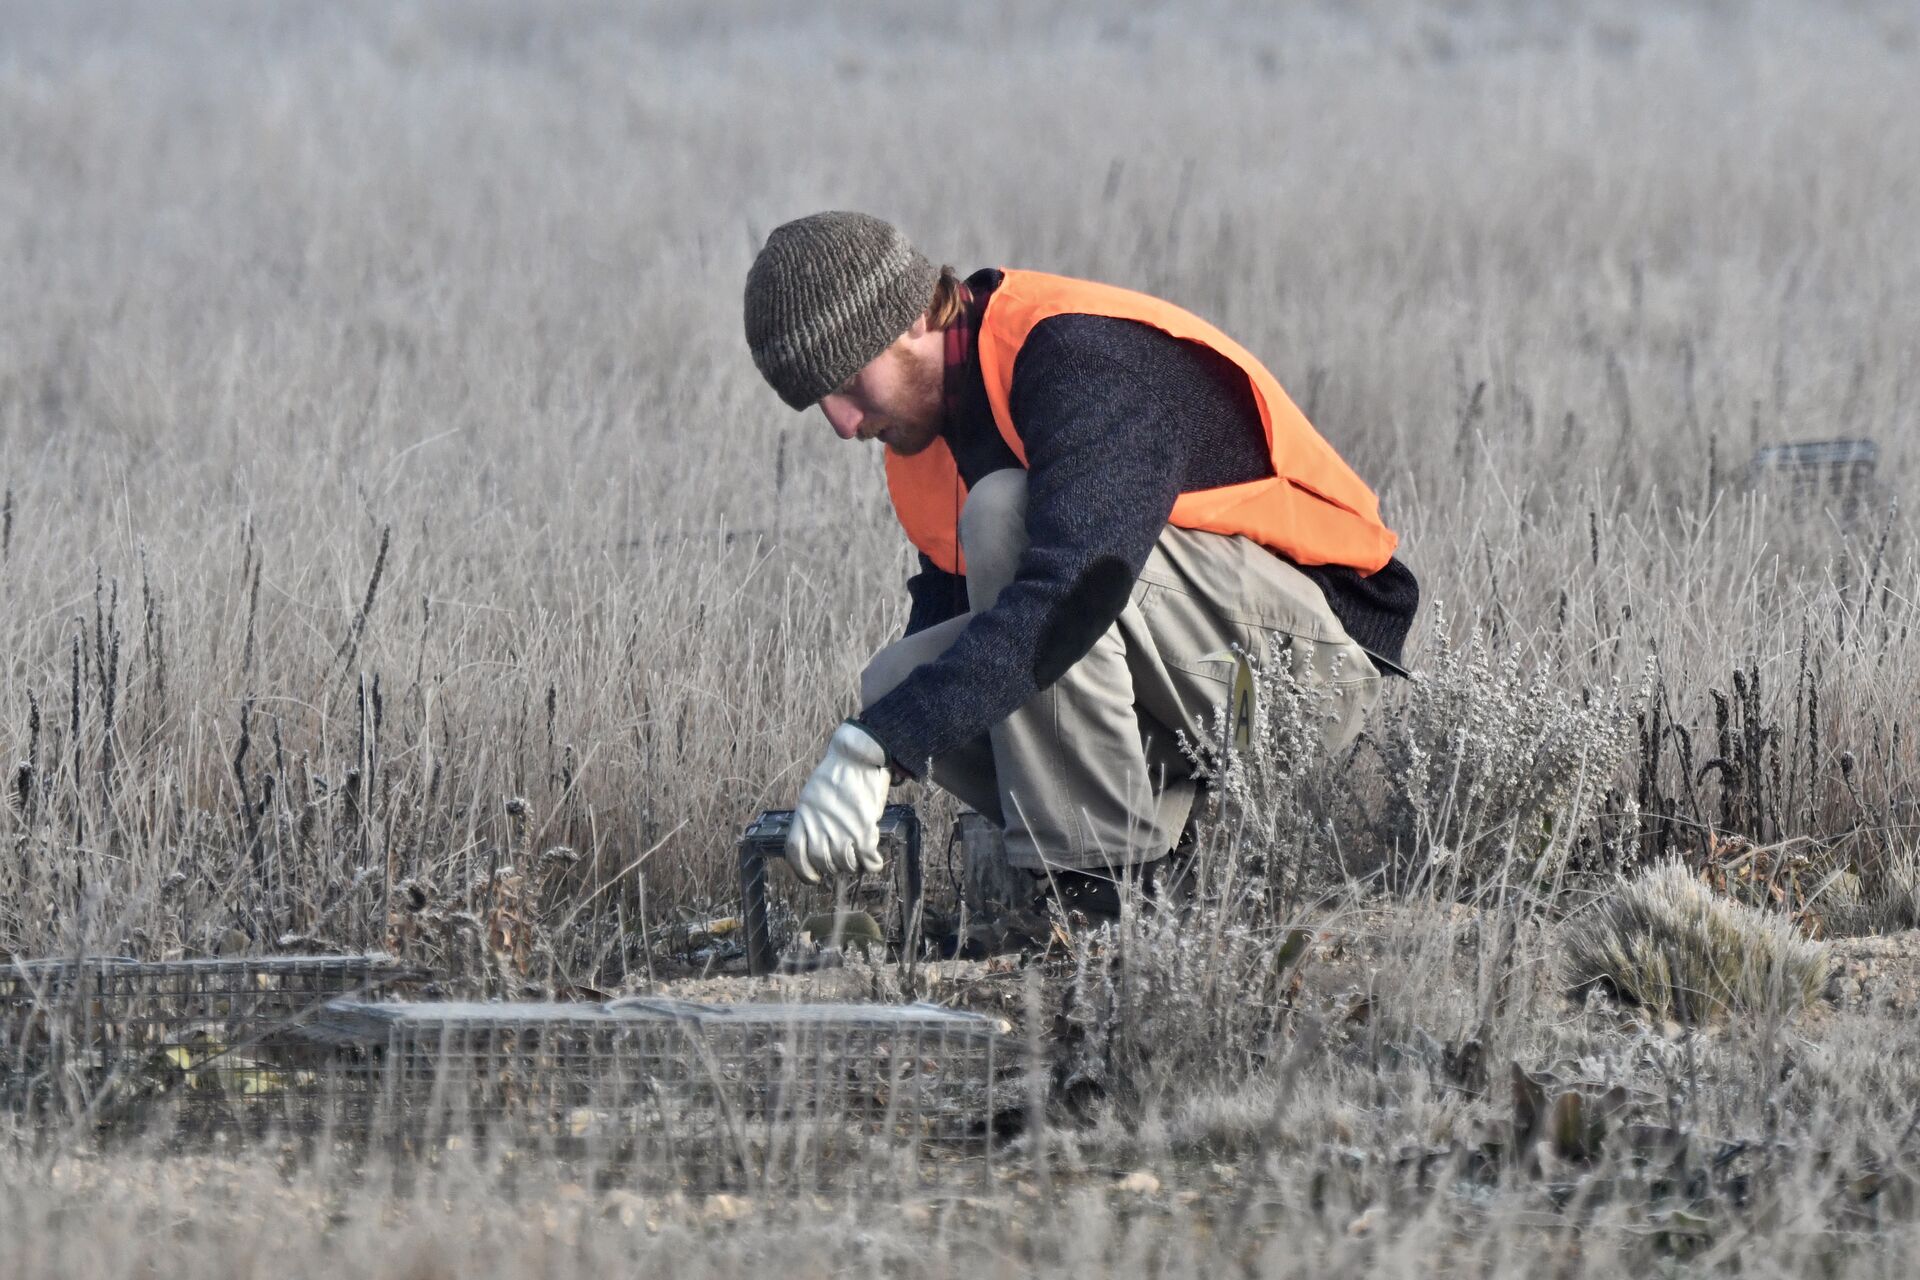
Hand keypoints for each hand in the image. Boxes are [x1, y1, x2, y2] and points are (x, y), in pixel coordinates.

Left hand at [785, 721, 891, 883]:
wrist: (858, 756)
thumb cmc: (837, 773)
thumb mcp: (812, 796)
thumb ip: (812, 820)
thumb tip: (821, 843)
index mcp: (803, 816)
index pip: (795, 853)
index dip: (803, 871)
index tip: (813, 878)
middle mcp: (819, 826)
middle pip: (822, 861)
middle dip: (832, 867)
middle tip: (841, 862)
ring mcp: (841, 830)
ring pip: (845, 864)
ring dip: (853, 865)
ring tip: (858, 857)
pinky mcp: (863, 830)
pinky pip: (867, 859)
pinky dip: (872, 864)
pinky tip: (874, 862)